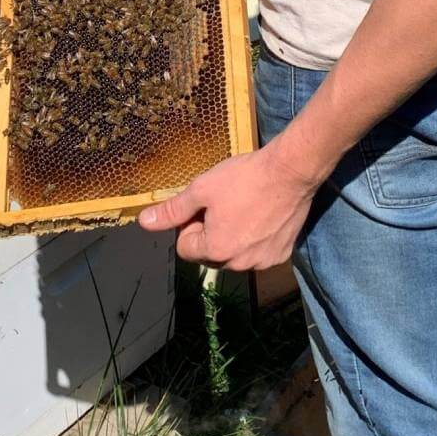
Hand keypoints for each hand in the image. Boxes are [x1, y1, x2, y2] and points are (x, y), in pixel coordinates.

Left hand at [139, 143, 316, 270]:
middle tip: (224, 204)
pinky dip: (256, 239)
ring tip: (245, 207)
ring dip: (233, 237)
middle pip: (210, 254)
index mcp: (215, 250)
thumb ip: (172, 210)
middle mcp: (239, 264)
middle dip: (210, 233)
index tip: (204, 205)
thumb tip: (145, 222)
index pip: (185, 248)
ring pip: (234, 255)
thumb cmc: (245, 178)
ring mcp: (263, 262)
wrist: (291, 171)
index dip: (189, 225)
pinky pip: (257, 253)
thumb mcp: (202, 189)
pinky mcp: (282, 255)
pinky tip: (262, 216)